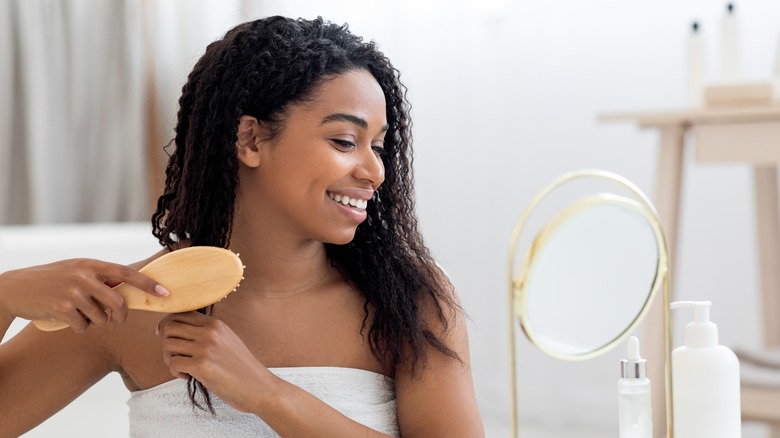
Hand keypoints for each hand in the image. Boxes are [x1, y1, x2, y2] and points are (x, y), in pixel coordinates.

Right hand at [0, 258, 168, 332]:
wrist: (15, 288)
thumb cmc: (51, 281)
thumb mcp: (76, 271)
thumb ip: (100, 277)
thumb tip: (128, 288)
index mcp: (91, 264)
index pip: (127, 274)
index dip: (148, 285)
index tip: (165, 293)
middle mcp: (84, 276)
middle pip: (118, 303)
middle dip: (120, 316)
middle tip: (115, 319)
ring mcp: (73, 292)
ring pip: (101, 317)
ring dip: (94, 321)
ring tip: (78, 313)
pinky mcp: (62, 308)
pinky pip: (84, 326)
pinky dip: (79, 327)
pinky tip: (67, 319)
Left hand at [157, 311, 266, 412]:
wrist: (258, 386)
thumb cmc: (240, 367)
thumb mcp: (226, 341)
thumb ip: (206, 333)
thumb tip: (176, 329)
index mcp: (215, 324)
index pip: (180, 313)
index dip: (167, 324)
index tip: (163, 335)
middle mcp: (210, 332)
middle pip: (169, 327)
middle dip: (165, 343)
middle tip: (174, 356)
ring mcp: (205, 348)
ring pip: (168, 345)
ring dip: (169, 359)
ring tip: (182, 368)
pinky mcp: (202, 366)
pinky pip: (173, 363)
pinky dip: (175, 372)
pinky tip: (188, 377)